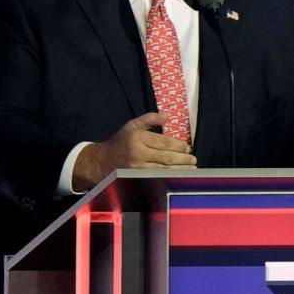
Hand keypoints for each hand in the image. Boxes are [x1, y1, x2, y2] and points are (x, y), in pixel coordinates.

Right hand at [72, 113, 195, 191]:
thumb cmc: (119, 142)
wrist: (100, 161)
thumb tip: (167, 116)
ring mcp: (137, 167)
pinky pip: (157, 177)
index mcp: (138, 137)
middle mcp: (138, 152)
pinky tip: (179, 176)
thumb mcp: (132, 125)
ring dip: (180, 169)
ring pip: (164, 169)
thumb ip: (149, 119)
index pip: (163, 142)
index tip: (188, 147)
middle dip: (182, 158)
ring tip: (192, 168)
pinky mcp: (137, 178)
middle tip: (193, 159)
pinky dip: (170, 176)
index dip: (178, 145)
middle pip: (166, 157)